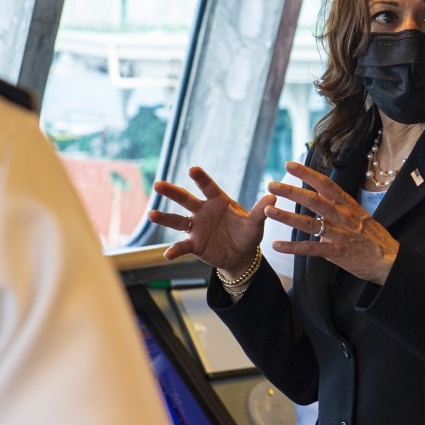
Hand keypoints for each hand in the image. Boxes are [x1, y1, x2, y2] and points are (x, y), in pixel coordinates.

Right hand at [148, 166, 275, 272]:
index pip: (208, 187)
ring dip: (164, 218)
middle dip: (172, 192)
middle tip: (158, 184)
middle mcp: (203, 211)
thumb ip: (260, 211)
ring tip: (151, 214)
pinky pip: (182, 246)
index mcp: (218, 201)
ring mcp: (196, 228)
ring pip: (177, 221)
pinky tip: (167, 254)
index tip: (192, 169)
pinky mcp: (194, 244)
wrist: (242, 255)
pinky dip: (175, 250)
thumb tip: (273, 197)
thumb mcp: (255, 223)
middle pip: (186, 200)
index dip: (201, 178)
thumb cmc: (248, 233)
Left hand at [266, 162, 398, 284]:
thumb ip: (341, 210)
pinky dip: (292, 247)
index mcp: (348, 204)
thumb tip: (324, 206)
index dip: (307, 173)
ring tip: (268, 210)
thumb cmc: (375, 238)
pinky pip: (310, 248)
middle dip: (290, 191)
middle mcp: (342, 216)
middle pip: (313, 199)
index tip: (290, 165)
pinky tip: (276, 245)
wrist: (389, 259)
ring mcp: (339, 233)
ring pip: (308, 222)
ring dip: (286, 216)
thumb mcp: (360, 216)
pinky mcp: (336, 251)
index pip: (325, 184)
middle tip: (271, 184)